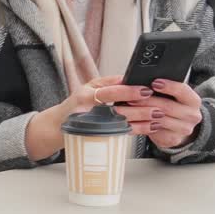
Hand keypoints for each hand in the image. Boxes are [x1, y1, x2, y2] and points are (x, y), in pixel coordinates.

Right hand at [24, 75, 152, 159]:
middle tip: (158, 106)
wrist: (56, 127)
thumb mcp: (87, 88)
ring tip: (158, 117)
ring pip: (121, 122)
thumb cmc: (75, 106)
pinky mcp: (97, 136)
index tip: (146, 89)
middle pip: (118, 109)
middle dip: (140, 108)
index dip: (129, 91)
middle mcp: (89, 110)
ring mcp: (92, 125)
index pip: (110, 91)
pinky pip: (120, 133)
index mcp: (87, 94)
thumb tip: (128, 77)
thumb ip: (107, 83)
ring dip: (142, 120)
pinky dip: (136, 130)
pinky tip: (149, 127)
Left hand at [113, 78, 203, 150]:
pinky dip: (143, 125)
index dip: (168, 86)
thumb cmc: (172, 105)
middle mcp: (192, 115)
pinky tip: (134, 120)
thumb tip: (144, 80)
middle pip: (168, 106)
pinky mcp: (174, 139)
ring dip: (143, 114)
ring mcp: (184, 129)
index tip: (154, 82)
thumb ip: (163, 87)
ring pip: (161, 120)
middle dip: (148, 101)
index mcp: (193, 100)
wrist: (179, 126)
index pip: (182, 90)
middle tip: (133, 96)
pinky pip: (156, 131)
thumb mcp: (172, 95)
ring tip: (130, 107)